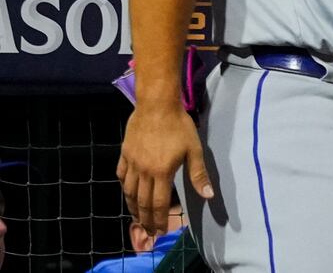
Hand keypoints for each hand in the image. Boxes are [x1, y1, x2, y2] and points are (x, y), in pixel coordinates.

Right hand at [117, 103, 213, 235]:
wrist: (157, 105)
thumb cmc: (179, 126)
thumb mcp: (194, 149)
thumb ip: (198, 174)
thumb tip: (208, 195)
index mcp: (162, 173)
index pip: (159, 204)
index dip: (159, 219)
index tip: (159, 231)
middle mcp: (144, 172)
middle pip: (142, 202)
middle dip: (145, 219)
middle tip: (147, 231)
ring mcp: (132, 163)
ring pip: (129, 191)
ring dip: (132, 207)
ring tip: (136, 217)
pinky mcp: (124, 154)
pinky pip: (121, 175)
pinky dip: (125, 186)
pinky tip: (127, 192)